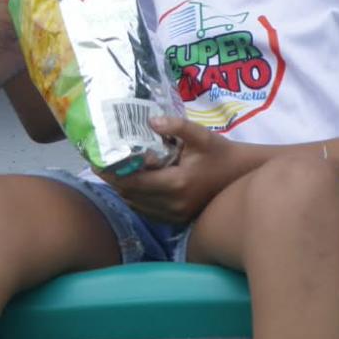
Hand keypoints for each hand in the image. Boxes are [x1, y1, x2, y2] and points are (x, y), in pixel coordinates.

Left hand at [101, 115, 249, 224]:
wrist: (242, 175)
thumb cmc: (220, 153)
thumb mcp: (200, 135)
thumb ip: (176, 126)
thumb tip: (150, 119)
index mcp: (177, 183)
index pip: (134, 182)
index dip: (112, 173)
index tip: (97, 160)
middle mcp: (174, 204)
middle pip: (131, 195)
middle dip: (114, 180)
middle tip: (99, 163)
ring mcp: (176, 215)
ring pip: (137, 205)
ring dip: (123, 190)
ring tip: (112, 171)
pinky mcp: (179, 219)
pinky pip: (148, 211)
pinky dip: (136, 199)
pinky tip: (131, 183)